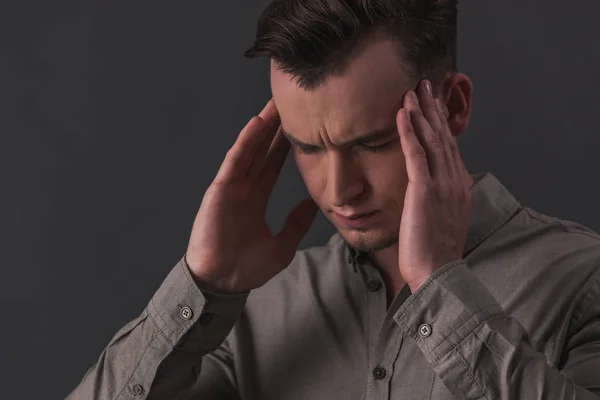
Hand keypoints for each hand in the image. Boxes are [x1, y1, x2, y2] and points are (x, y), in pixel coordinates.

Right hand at [185, 99, 318, 293]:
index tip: (300, 127)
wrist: (223, 282)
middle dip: (275, 129)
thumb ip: (296, 223)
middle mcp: (243, 189)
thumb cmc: (246, 268)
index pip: (272, 165)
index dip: (285, 146)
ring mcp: (231, 187)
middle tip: (289, 104)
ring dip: (262, 127)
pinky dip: (246, 141)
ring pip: (249, 150)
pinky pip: (235, 160)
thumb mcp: (282, 246)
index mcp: (255, 199)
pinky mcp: (220, 189)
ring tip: (276, 104)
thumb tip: (312, 204)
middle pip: (261, 151)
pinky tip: (257, 124)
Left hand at [396, 80, 470, 291]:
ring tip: (412, 89)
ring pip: (432, 139)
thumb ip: (437, 200)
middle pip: (443, 136)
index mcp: (457, 186)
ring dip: (421, 112)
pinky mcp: (425, 191)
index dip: (440, 122)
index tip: (433, 103)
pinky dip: (409, 131)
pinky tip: (402, 113)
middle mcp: (453, 180)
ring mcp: (441, 184)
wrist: (438, 274)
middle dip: (433, 108)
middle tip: (424, 85)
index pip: (448, 146)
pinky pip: (416, 153)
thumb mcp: (441, 220)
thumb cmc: (435, 253)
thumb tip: (427, 192)